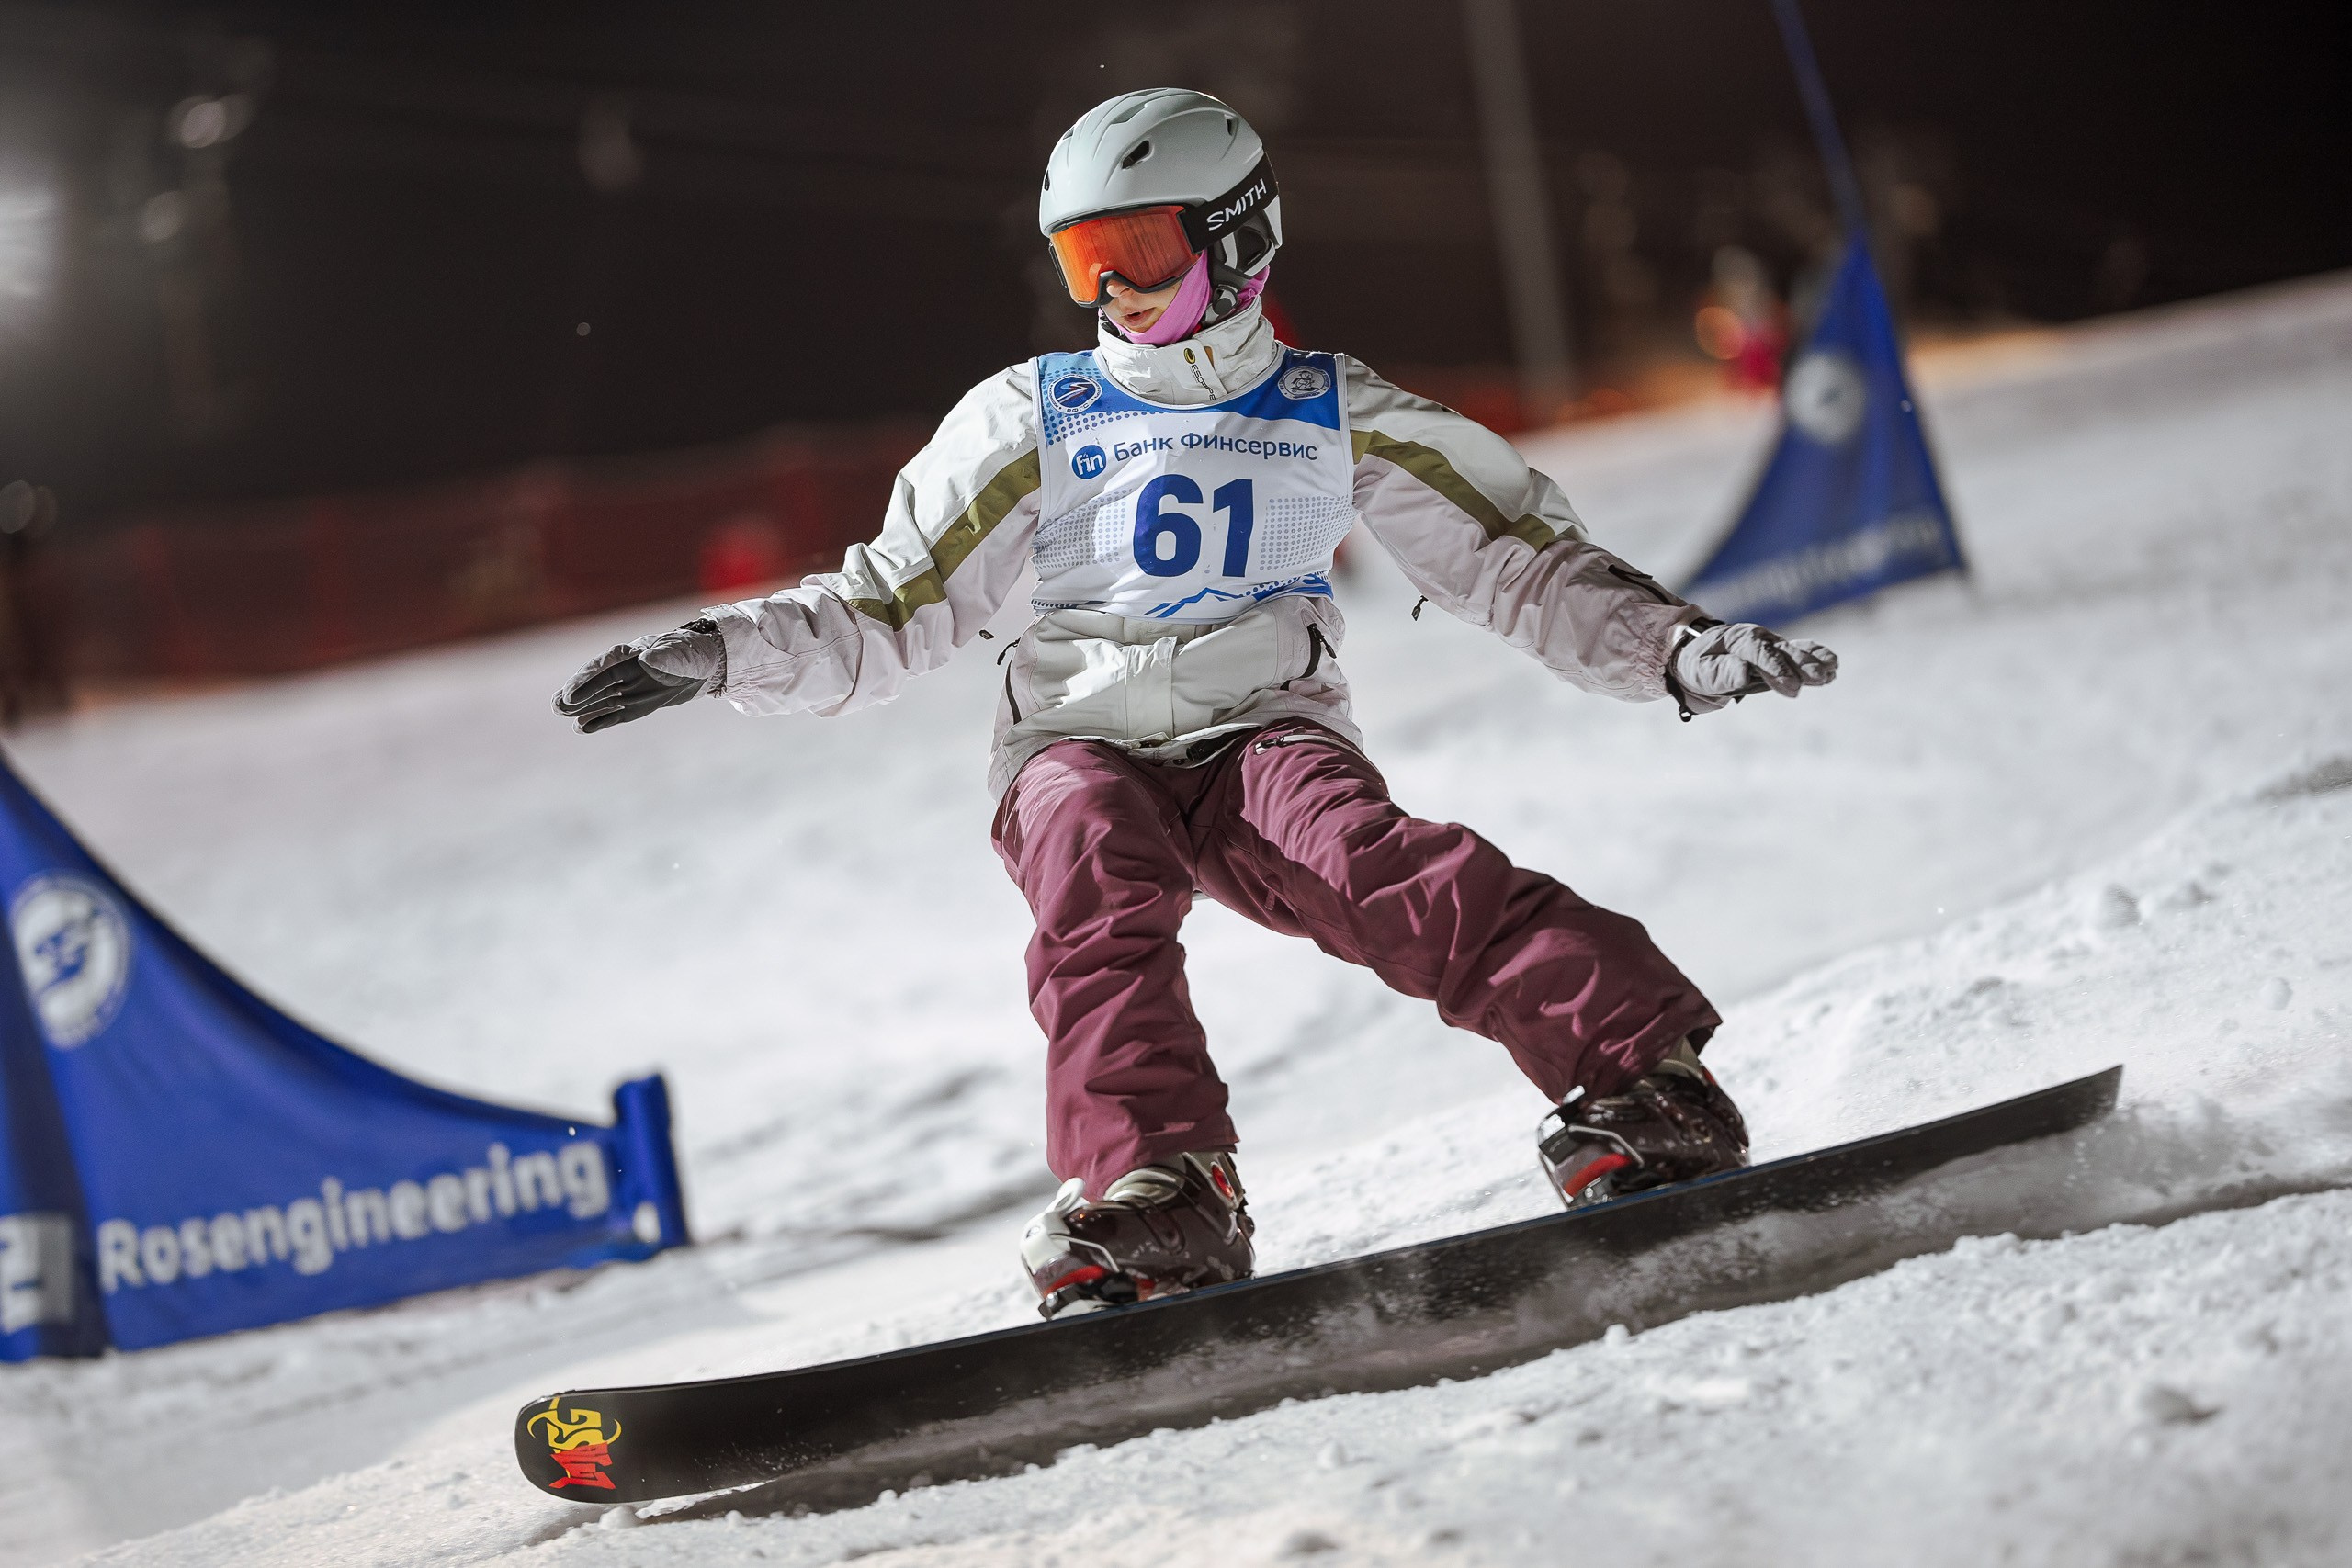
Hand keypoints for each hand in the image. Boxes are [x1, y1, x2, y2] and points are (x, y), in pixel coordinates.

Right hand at [554, 620, 724, 733]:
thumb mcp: (681, 654)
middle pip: (595, 683)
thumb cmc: (691, 654)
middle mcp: (625, 672)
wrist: (705, 668)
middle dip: (577, 693)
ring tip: (559, 711)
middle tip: (557, 704)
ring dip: (581, 707)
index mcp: (632, 654)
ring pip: (600, 699)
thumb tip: (647, 661)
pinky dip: (599, 721)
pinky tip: (582, 728)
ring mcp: (628, 689)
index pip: (604, 667)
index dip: (586, 680)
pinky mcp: (635, 705)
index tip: (571, 692)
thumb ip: (665, 658)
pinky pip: (614, 715)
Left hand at [1669, 620, 1835, 716]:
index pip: (1759, 653)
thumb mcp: (1701, 670)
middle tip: (1819, 679)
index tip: (1791, 686)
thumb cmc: (1699, 664)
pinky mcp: (1779, 652)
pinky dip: (1816, 656)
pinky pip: (1800, 651)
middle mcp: (1758, 638)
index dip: (1777, 669)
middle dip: (1801, 665)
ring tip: (1832, 671)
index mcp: (1737, 640)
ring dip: (1814, 660)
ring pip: (1795, 650)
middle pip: (1782, 651)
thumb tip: (1744, 673)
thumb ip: (1722, 673)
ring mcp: (1770, 644)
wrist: (1699, 653)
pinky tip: (1833, 666)